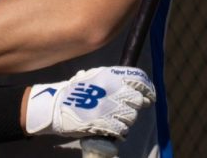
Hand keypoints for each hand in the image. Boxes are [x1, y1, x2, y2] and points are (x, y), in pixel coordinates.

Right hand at [24, 66, 155, 138]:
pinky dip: (120, 132)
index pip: (140, 80)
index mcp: (111, 75)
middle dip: (135, 107)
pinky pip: (122, 130)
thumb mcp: (94, 75)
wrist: (55, 106)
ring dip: (126, 120)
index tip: (150, 97)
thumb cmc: (74, 91)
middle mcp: (114, 90)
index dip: (148, 89)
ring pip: (131, 117)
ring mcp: (110, 107)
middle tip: (126, 110)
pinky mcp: (105, 123)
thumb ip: (114, 79)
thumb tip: (135, 88)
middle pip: (137, 101)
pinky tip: (113, 130)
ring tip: (115, 120)